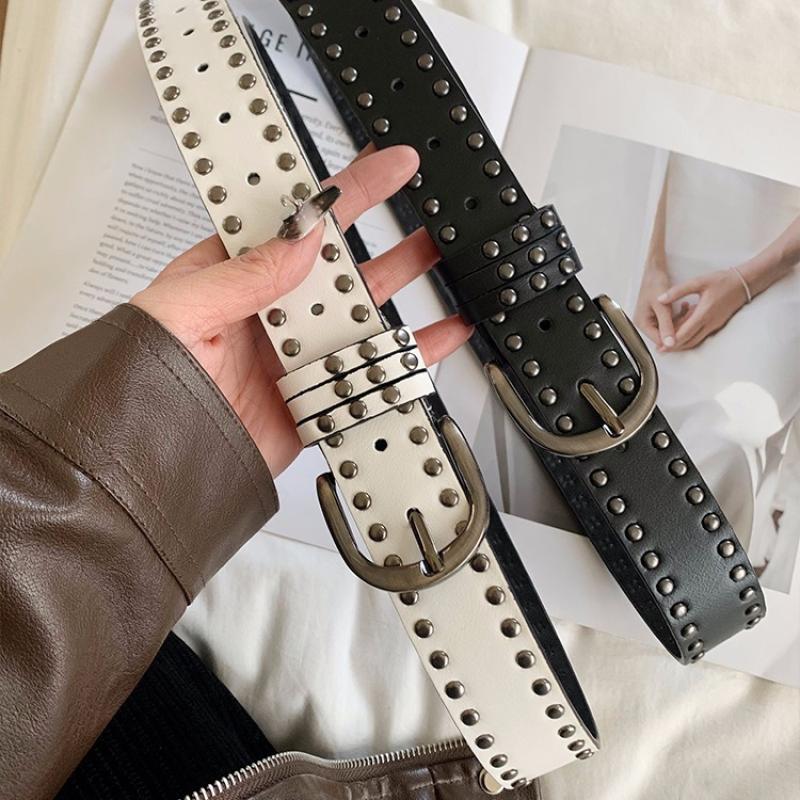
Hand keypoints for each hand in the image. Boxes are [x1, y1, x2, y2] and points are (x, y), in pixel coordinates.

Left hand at [132, 146, 471, 475]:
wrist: (149, 465)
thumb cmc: (138, 380)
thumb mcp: (179, 311)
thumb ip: (242, 275)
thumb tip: (303, 238)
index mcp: (234, 276)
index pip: (296, 222)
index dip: (341, 192)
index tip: (381, 166)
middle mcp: (271, 313)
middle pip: (340, 265)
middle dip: (385, 235)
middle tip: (425, 213)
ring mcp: (296, 355)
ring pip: (362, 314)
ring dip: (403, 289)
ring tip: (441, 264)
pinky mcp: (314, 396)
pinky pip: (370, 372)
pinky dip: (407, 358)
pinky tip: (435, 339)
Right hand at [634, 266, 684, 350]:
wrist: (654, 270)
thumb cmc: (654, 283)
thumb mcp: (662, 306)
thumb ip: (666, 326)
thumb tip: (670, 343)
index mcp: (642, 323)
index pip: (659, 341)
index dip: (674, 341)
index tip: (688, 335)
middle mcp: (646, 323)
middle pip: (665, 337)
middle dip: (679, 330)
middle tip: (692, 322)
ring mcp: (652, 320)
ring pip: (670, 329)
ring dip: (681, 323)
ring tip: (691, 313)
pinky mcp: (659, 315)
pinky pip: (671, 322)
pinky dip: (680, 317)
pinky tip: (686, 309)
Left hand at [657, 268, 746, 350]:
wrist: (745, 283)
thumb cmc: (722, 281)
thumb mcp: (698, 282)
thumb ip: (678, 291)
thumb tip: (660, 299)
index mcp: (704, 314)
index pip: (685, 333)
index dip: (672, 341)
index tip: (660, 346)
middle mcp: (710, 323)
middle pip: (689, 341)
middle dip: (674, 347)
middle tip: (660, 350)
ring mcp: (714, 325)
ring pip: (696, 340)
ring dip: (682, 344)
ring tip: (668, 346)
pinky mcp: (717, 324)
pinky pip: (701, 335)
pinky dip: (690, 338)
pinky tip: (681, 335)